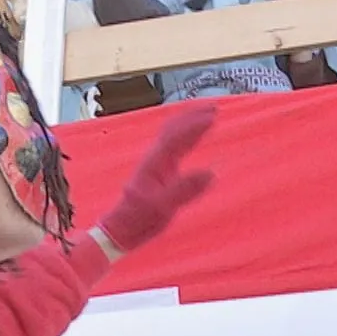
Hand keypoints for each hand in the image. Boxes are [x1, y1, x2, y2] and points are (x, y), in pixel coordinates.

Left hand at [98, 104, 217, 254]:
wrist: (122, 228)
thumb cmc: (139, 219)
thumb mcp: (162, 207)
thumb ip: (185, 189)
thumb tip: (211, 172)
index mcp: (155, 163)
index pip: (176, 137)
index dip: (194, 125)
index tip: (213, 116)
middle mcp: (155, 159)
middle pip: (173, 128)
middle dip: (192, 116)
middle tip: (214, 107)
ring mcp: (157, 164)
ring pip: (173, 135)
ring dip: (189, 122)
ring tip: (209, 116)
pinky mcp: (159, 171)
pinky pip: (175, 146)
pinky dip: (187, 136)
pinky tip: (195, 138)